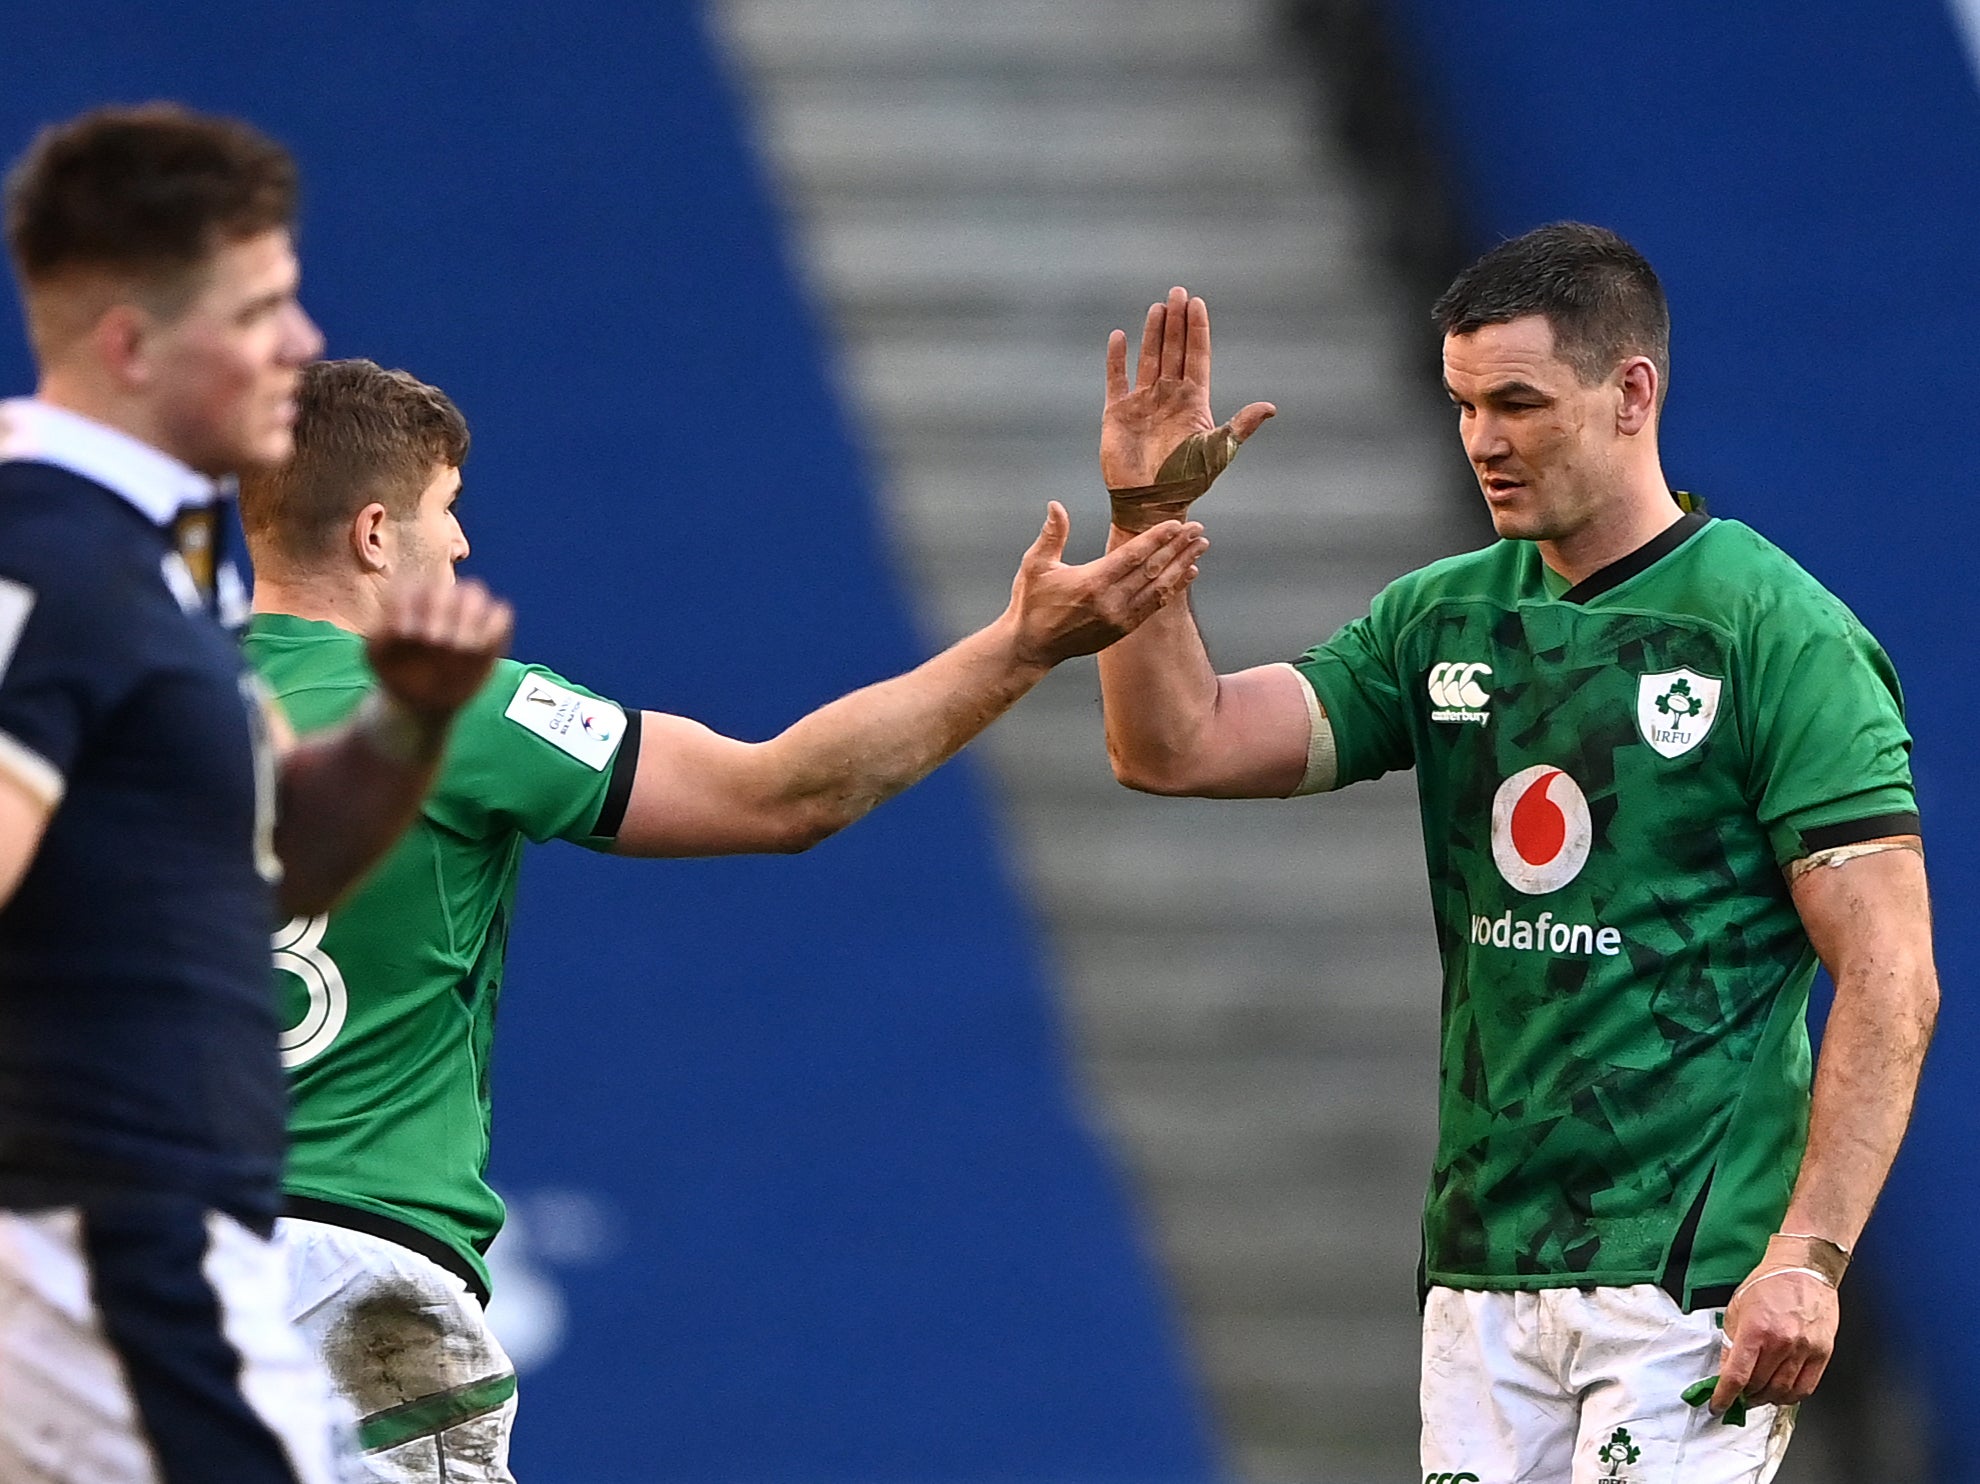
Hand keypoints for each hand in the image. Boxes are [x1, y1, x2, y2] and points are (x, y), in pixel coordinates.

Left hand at [366, 579, 513, 722]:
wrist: (420, 698)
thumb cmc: (396, 672)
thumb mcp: (377, 655)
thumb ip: (383, 634)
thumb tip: (406, 625)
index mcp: (407, 596)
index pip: (410, 585)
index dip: (409, 605)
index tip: (405, 635)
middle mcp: (437, 598)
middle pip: (445, 587)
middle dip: (440, 612)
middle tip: (434, 642)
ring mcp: (465, 611)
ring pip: (475, 593)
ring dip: (468, 619)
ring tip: (460, 647)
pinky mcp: (489, 628)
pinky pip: (501, 615)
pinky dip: (493, 629)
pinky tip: (478, 651)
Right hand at [1005, 503, 1206, 666]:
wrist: (1031, 647)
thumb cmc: (1031, 603)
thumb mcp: (1035, 565)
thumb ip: (1051, 535)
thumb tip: (1056, 506)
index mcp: (1092, 582)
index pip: (1133, 555)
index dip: (1157, 538)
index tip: (1177, 524)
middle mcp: (1110, 601)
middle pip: (1153, 569)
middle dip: (1178, 547)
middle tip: (1198, 530)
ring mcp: (1119, 618)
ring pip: (1159, 588)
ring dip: (1182, 566)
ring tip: (1200, 548)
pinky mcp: (1122, 630)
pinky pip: (1154, 606)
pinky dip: (1174, 589)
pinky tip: (1187, 574)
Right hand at [1101, 286, 1274, 530]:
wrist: (1151, 501)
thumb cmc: (1187, 481)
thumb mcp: (1218, 452)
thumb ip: (1240, 427)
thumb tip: (1270, 408)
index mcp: (1194, 401)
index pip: (1197, 357)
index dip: (1197, 330)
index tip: (1197, 303)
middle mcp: (1169, 396)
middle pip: (1173, 350)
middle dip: (1176, 321)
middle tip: (1178, 291)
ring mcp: (1143, 402)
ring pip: (1149, 358)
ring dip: (1152, 333)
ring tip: (1157, 307)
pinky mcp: (1117, 412)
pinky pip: (1116, 379)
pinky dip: (1117, 359)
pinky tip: (1119, 337)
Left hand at [1711, 1262, 1838, 1412]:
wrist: (1804, 1269)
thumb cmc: (1768, 1283)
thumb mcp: (1737, 1307)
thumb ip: (1731, 1340)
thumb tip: (1726, 1369)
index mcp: (1756, 1330)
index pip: (1737, 1375)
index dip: (1724, 1396)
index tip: (1717, 1405)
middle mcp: (1781, 1343)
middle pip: (1759, 1386)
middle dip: (1744, 1396)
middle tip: (1737, 1397)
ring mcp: (1804, 1350)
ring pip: (1782, 1392)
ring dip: (1766, 1399)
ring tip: (1757, 1395)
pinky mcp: (1822, 1354)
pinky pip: (1806, 1388)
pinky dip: (1790, 1397)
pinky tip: (1780, 1393)